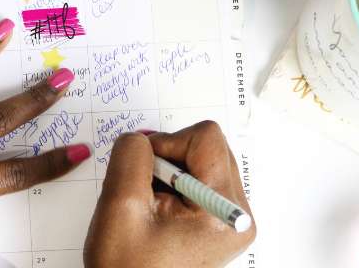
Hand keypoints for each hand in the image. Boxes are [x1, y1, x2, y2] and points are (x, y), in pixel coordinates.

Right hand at [84, 122, 254, 267]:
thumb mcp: (120, 202)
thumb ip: (131, 154)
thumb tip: (141, 137)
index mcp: (225, 210)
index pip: (205, 138)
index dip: (166, 143)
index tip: (144, 171)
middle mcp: (238, 213)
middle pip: (207, 147)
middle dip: (169, 159)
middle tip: (145, 191)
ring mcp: (230, 218)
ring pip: (200, 161)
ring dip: (168, 173)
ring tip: (151, 206)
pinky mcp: (219, 221)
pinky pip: (198, 180)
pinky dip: (173, 186)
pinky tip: (158, 211)